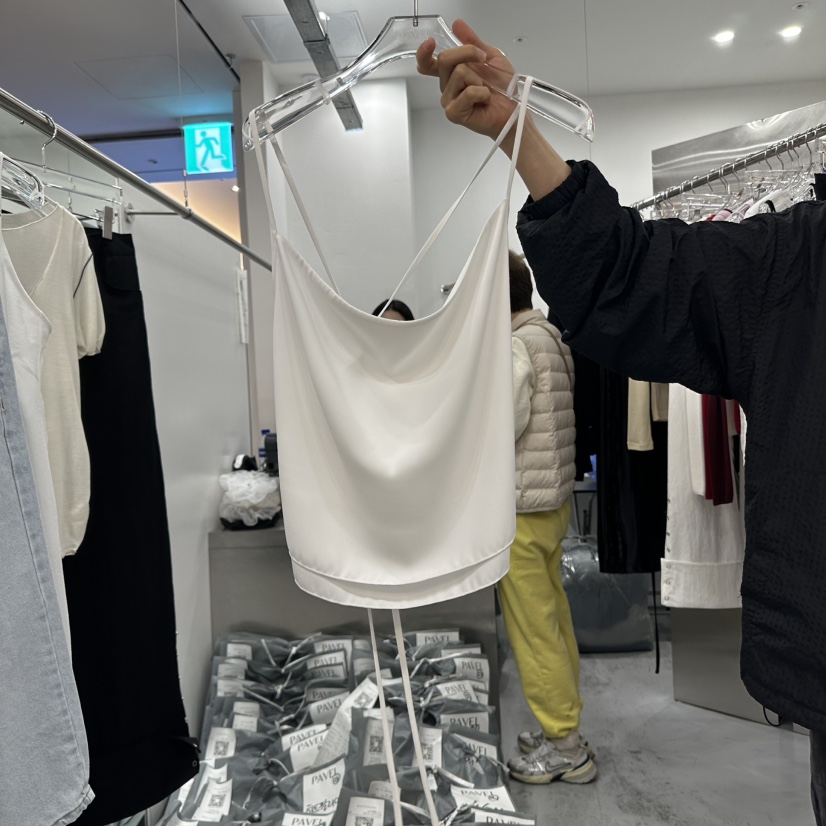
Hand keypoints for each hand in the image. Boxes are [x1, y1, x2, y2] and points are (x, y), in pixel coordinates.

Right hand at [416, 18, 571, 200]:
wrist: (513, 108)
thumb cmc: (503, 87)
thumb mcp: (490, 56)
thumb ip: (473, 41)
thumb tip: (458, 25)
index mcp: (452, 73)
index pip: (428, 64)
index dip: (424, 53)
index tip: (431, 43)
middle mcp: (447, 86)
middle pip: (445, 59)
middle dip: (468, 54)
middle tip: (483, 61)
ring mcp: (449, 100)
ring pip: (458, 74)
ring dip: (478, 78)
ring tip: (485, 89)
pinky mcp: (454, 113)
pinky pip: (466, 92)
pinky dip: (481, 93)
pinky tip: (484, 99)